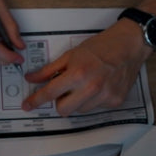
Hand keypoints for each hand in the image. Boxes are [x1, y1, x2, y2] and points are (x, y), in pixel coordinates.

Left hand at [23, 21, 151, 114]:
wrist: (128, 45)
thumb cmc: (100, 47)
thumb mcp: (71, 54)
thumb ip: (49, 69)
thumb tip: (32, 78)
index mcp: (77, 74)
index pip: (50, 93)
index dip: (36, 100)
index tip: (27, 105)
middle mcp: (91, 88)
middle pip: (63, 110)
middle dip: (60, 102)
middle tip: (65, 90)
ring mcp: (105, 97)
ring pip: (80, 110)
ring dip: (78, 101)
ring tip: (86, 84)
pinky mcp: (115, 101)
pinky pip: (96, 108)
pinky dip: (93, 100)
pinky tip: (99, 86)